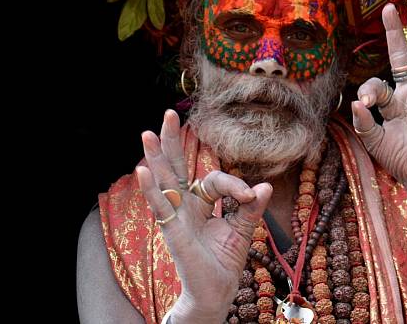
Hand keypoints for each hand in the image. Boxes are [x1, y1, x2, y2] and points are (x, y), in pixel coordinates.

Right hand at [136, 110, 271, 322]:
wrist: (216, 293)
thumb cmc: (224, 262)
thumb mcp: (243, 230)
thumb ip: (251, 207)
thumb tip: (265, 186)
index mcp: (202, 202)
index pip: (214, 180)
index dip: (234, 185)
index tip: (252, 195)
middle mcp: (185, 205)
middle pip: (176, 167)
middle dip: (172, 141)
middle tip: (168, 114)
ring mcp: (176, 216)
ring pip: (164, 181)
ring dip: (155, 156)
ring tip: (146, 133)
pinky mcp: (172, 230)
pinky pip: (160, 206)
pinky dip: (150, 189)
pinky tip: (142, 169)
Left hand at [352, 4, 406, 204]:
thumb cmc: (399, 159)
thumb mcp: (374, 142)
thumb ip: (363, 123)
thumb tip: (354, 102)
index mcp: (390, 102)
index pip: (377, 84)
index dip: (368, 90)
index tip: (364, 104)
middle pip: (400, 56)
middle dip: (394, 33)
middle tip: (388, 9)